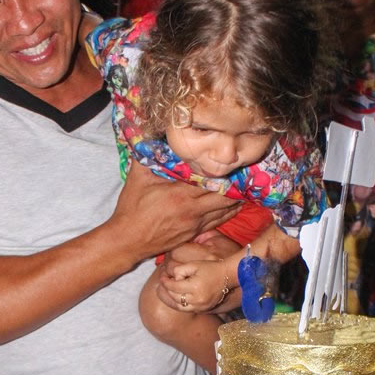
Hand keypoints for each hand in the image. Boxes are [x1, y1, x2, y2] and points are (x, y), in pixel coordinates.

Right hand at [111, 160, 238, 263]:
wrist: (128, 241)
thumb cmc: (131, 209)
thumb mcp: (138, 177)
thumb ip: (148, 155)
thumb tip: (151, 133)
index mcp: (181, 194)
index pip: (211, 180)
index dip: (225, 171)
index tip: (233, 160)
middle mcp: (193, 210)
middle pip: (224, 196)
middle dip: (235, 184)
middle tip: (244, 171)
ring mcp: (196, 224)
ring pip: (225, 210)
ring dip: (236, 198)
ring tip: (246, 186)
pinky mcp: (195, 233)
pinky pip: (219, 221)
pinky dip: (230, 212)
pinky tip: (237, 204)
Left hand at [157, 253, 230, 312]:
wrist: (228, 276)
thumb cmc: (211, 268)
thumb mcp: (194, 264)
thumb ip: (180, 270)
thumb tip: (171, 278)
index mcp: (195, 287)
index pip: (173, 287)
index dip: (165, 282)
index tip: (162, 277)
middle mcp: (197, 299)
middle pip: (175, 297)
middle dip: (167, 290)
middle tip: (164, 283)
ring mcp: (201, 306)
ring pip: (179, 307)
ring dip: (171, 299)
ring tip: (168, 291)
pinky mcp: (204, 309)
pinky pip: (187, 309)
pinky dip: (180, 304)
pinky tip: (177, 297)